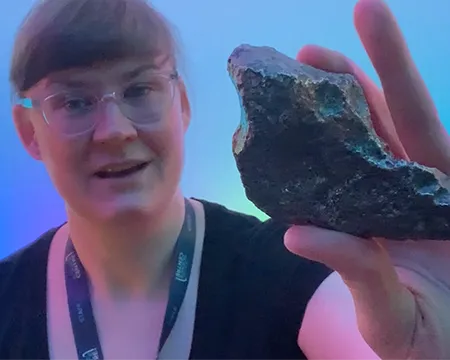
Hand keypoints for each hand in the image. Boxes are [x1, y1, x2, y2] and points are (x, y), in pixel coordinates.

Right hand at [284, 1, 449, 358]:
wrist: (432, 359)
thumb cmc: (432, 341)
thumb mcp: (400, 313)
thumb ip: (361, 272)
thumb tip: (296, 234)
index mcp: (440, 201)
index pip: (416, 120)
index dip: (391, 66)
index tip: (367, 11)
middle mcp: (416, 191)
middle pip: (385, 120)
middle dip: (349, 80)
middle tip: (307, 53)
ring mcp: (388, 203)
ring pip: (363, 144)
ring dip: (330, 112)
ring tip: (295, 81)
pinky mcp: (366, 220)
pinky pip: (340, 182)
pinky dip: (317, 162)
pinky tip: (293, 148)